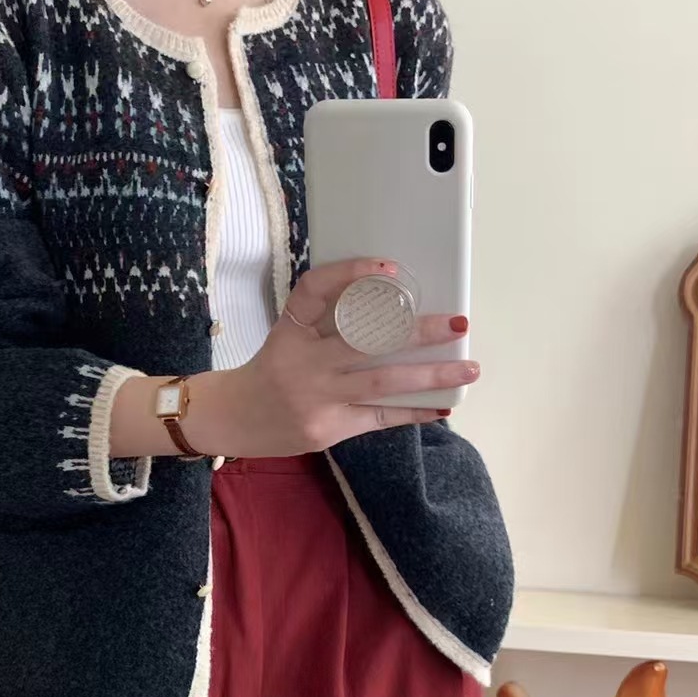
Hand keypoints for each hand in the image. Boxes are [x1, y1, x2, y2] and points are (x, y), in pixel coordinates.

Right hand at [187, 259, 478, 458]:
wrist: (230, 419)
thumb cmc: (270, 371)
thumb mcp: (287, 335)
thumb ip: (328, 322)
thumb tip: (397, 314)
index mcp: (291, 329)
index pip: (317, 288)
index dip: (352, 273)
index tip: (390, 268)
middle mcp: (303, 361)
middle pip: (366, 339)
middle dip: (418, 330)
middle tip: (457, 322)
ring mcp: (316, 397)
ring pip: (382, 382)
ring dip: (431, 375)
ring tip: (468, 368)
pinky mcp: (326, 428)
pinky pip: (379, 418)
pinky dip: (413, 411)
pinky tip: (441, 406)